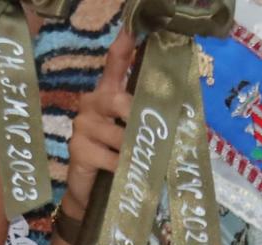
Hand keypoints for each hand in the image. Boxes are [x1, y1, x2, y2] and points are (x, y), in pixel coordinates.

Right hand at [63, 28, 134, 221]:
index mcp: (108, 95)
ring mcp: (82, 125)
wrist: (93, 194)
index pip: (114, 65)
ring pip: (117, 133)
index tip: (132, 31)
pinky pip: (110, 156)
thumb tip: (183, 117)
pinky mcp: (78, 149)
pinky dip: (122, 167)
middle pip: (117, 99)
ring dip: (134, 151)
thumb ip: (151, 122)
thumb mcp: (137, 137)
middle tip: (151, 135)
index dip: (123, 47)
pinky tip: (125, 172)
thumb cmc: (120, 160)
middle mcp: (92, 103)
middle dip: (136, 117)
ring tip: (142, 161)